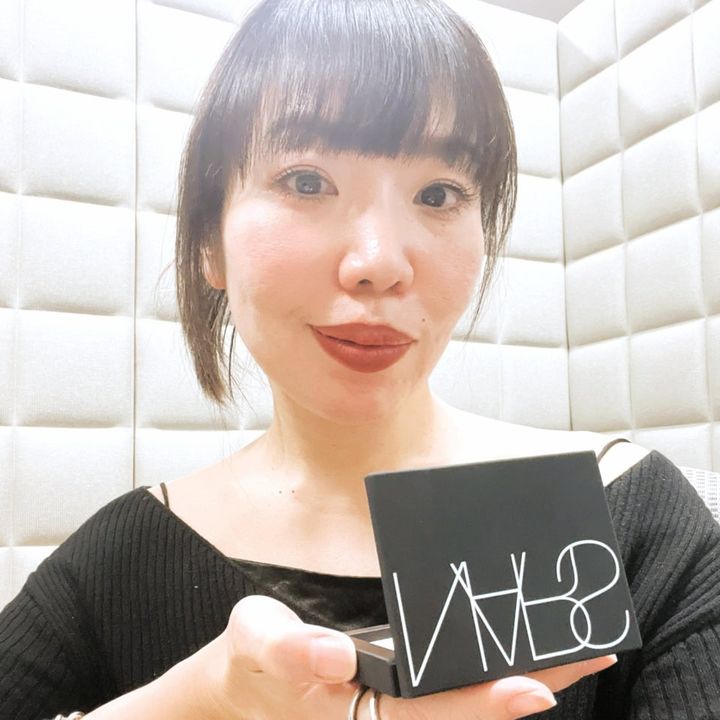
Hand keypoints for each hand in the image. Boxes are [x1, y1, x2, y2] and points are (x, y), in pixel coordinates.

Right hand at [208, 594, 616, 719]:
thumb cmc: (252, 658)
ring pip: (468, 704)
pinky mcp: (403, 695)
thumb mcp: (255, 640)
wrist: (249, 677)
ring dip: (524, 677)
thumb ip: (290, 650)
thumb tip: (335, 656)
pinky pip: (456, 687)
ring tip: (577, 649)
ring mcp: (397, 711)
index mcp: (357, 717)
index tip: (534, 687)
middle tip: (588, 652)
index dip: (482, 704)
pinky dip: (494, 670)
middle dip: (528, 686)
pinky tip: (528, 651)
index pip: (428, 715)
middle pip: (466, 713)